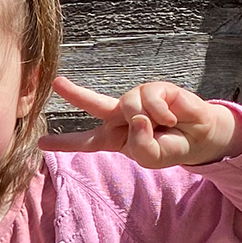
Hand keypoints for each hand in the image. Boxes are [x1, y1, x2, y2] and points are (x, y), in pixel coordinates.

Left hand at [39, 76, 241, 167]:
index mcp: (115, 138)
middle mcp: (121, 117)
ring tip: (165, 126)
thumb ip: (139, 146)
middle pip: (94, 104)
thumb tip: (136, 117)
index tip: (41, 143)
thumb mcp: (151, 158)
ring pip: (130, 105)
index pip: (85, 142)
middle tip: (57, 83)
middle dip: (75, 93)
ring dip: (150, 119)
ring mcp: (137, 101)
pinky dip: (162, 112)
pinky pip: (150, 98)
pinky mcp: (155, 88)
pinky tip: (172, 118)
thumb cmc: (171, 147)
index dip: (64, 143)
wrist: (200, 137)